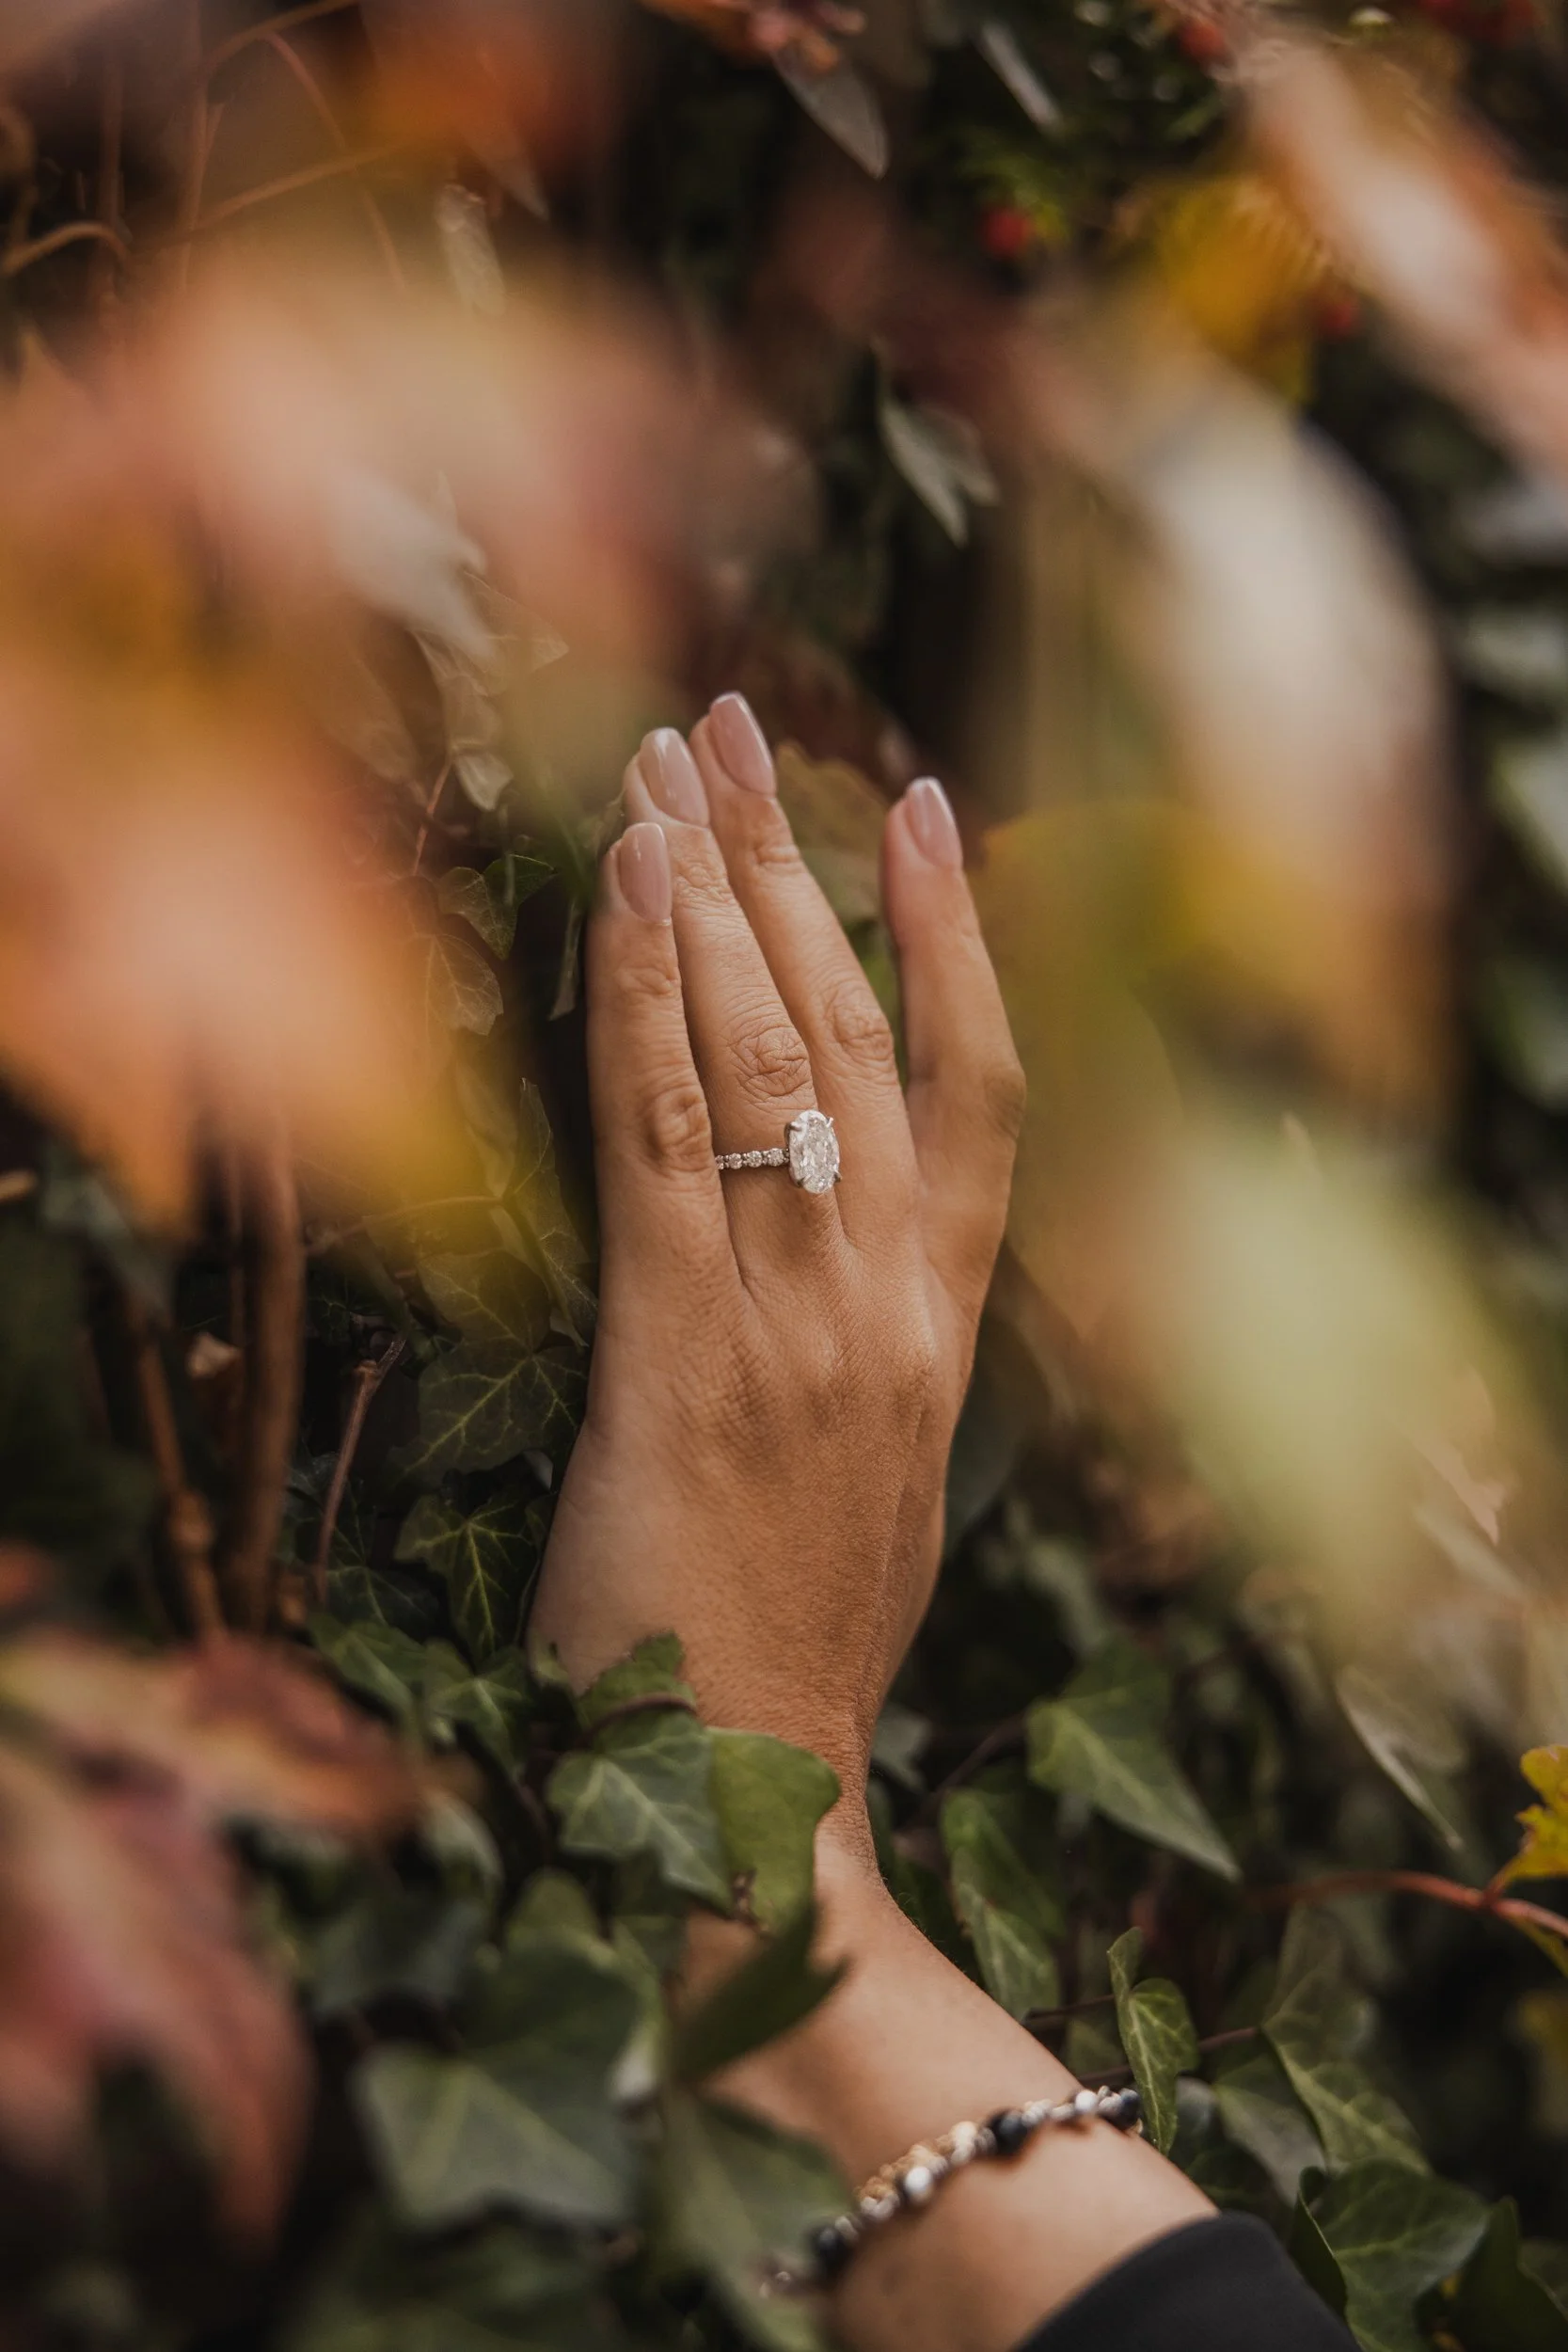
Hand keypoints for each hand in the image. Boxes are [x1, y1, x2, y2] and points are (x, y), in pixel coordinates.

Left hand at [532, 695, 1024, 1806]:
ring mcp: (799, 1324)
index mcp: (946, 1332)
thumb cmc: (796, 1645)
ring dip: (714, 891)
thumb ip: (874, 1345)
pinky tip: (622, 892)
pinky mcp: (683, 1357)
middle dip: (791, 863)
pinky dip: (646, 1000)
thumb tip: (826, 1239)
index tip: (917, 808)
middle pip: (859, 1033)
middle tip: (734, 725)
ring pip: (771, 1056)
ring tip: (666, 759)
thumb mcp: (880, 1476)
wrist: (752, 1800)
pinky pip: (663, 1138)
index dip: (957, 936)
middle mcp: (892, 1304)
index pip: (979, 1090)